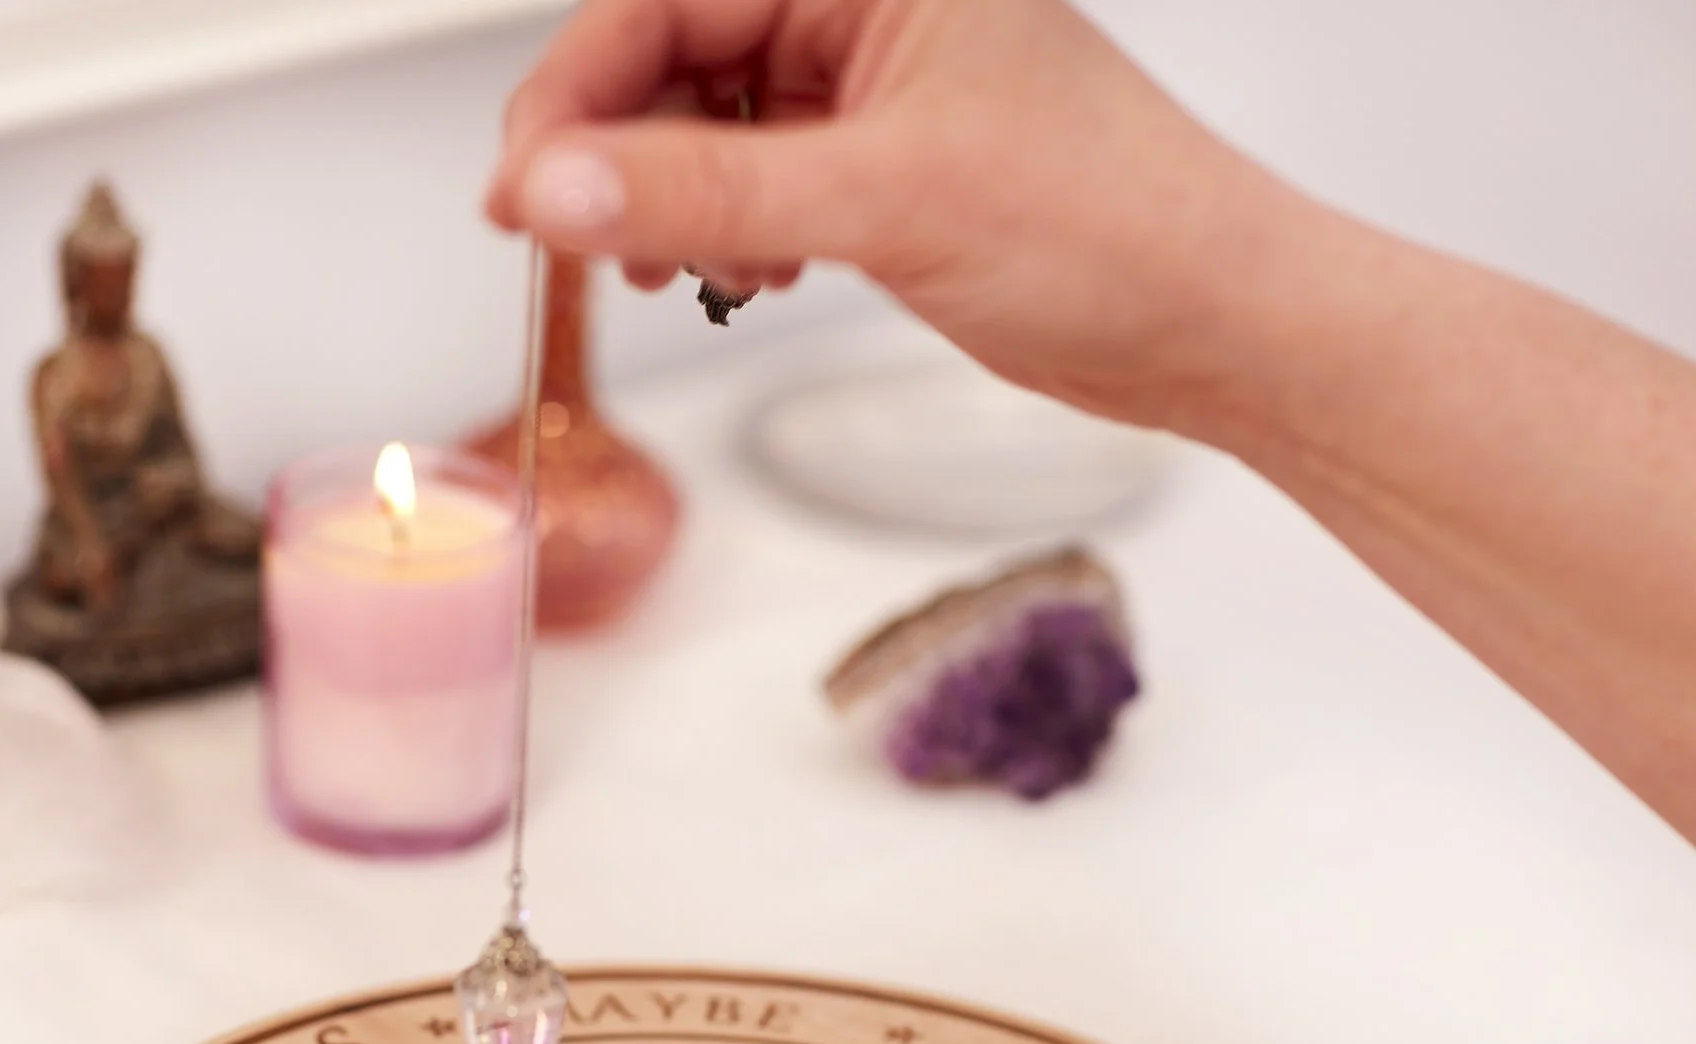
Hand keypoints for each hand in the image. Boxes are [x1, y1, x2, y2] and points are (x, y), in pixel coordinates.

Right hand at [485, 0, 1314, 434]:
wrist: (1214, 323)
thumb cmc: (1115, 226)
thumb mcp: (884, 201)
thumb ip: (705, 192)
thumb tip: (554, 187)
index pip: (665, 3)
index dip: (573, 94)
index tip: (517, 188)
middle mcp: (866, 10)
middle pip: (668, 56)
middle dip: (610, 151)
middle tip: (561, 234)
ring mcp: (870, 85)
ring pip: (700, 122)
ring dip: (660, 198)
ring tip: (667, 263)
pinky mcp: (875, 161)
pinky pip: (747, 176)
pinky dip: (720, 229)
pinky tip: (744, 273)